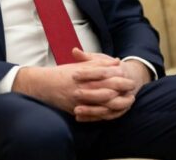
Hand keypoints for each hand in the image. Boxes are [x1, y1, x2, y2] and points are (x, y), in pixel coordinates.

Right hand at [11, 48, 147, 121]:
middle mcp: (82, 87)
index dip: (119, 76)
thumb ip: (98, 63)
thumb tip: (116, 61)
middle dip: (122, 89)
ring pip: (103, 104)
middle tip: (132, 87)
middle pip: (107, 89)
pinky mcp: (76, 110)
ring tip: (128, 100)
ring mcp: (79, 100)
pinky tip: (115, 110)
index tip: (129, 76)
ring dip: (118, 102)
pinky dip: (106, 113)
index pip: (106, 75)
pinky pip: (95, 114)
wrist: (43, 85)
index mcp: (84, 74)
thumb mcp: (80, 65)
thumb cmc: (63, 73)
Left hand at [70, 49, 149, 121]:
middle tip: (75, 93)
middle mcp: (123, 87)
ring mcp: (123, 100)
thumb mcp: (101, 60)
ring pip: (108, 107)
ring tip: (76, 110)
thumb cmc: (111, 69)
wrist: (131, 79)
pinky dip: (92, 118)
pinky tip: (79, 117)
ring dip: (91, 110)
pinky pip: (106, 117)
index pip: (103, 72)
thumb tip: (74, 51)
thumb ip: (87, 57)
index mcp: (118, 71)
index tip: (74, 75)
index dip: (88, 73)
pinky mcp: (119, 111)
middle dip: (90, 94)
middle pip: (107, 92)